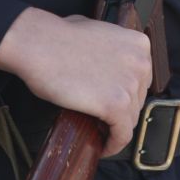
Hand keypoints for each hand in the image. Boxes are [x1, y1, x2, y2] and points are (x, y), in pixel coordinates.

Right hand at [0, 8, 152, 157]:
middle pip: (136, 100)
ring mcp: (130, 84)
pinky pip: (122, 135)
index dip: (125, 93)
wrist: (38, 44)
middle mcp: (141, 63)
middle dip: (120, 110)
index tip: (113, 102)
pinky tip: (101, 147)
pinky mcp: (116, 105)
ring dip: (114, 127)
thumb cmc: (58, 36)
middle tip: (102, 118)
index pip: (141, 80)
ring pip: (129, 119)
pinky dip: (112, 145)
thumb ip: (113, 48)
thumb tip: (111, 65)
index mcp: (138, 44)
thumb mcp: (97, 32)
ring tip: (98, 131)